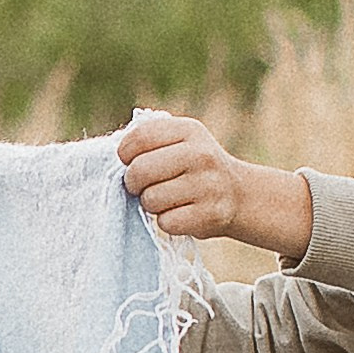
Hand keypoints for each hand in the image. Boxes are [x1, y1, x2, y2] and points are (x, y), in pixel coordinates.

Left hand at [117, 115, 312, 259]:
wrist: (240, 195)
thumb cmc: (195, 168)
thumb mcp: (180, 141)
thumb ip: (149, 141)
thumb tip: (113, 156)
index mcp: (189, 130)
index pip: (140, 137)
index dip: (125, 154)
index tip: (128, 162)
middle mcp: (200, 154)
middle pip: (140, 170)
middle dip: (133, 183)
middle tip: (144, 186)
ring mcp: (208, 185)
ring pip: (150, 199)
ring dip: (151, 204)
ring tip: (167, 199)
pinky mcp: (210, 215)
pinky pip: (166, 222)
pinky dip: (167, 222)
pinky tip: (180, 213)